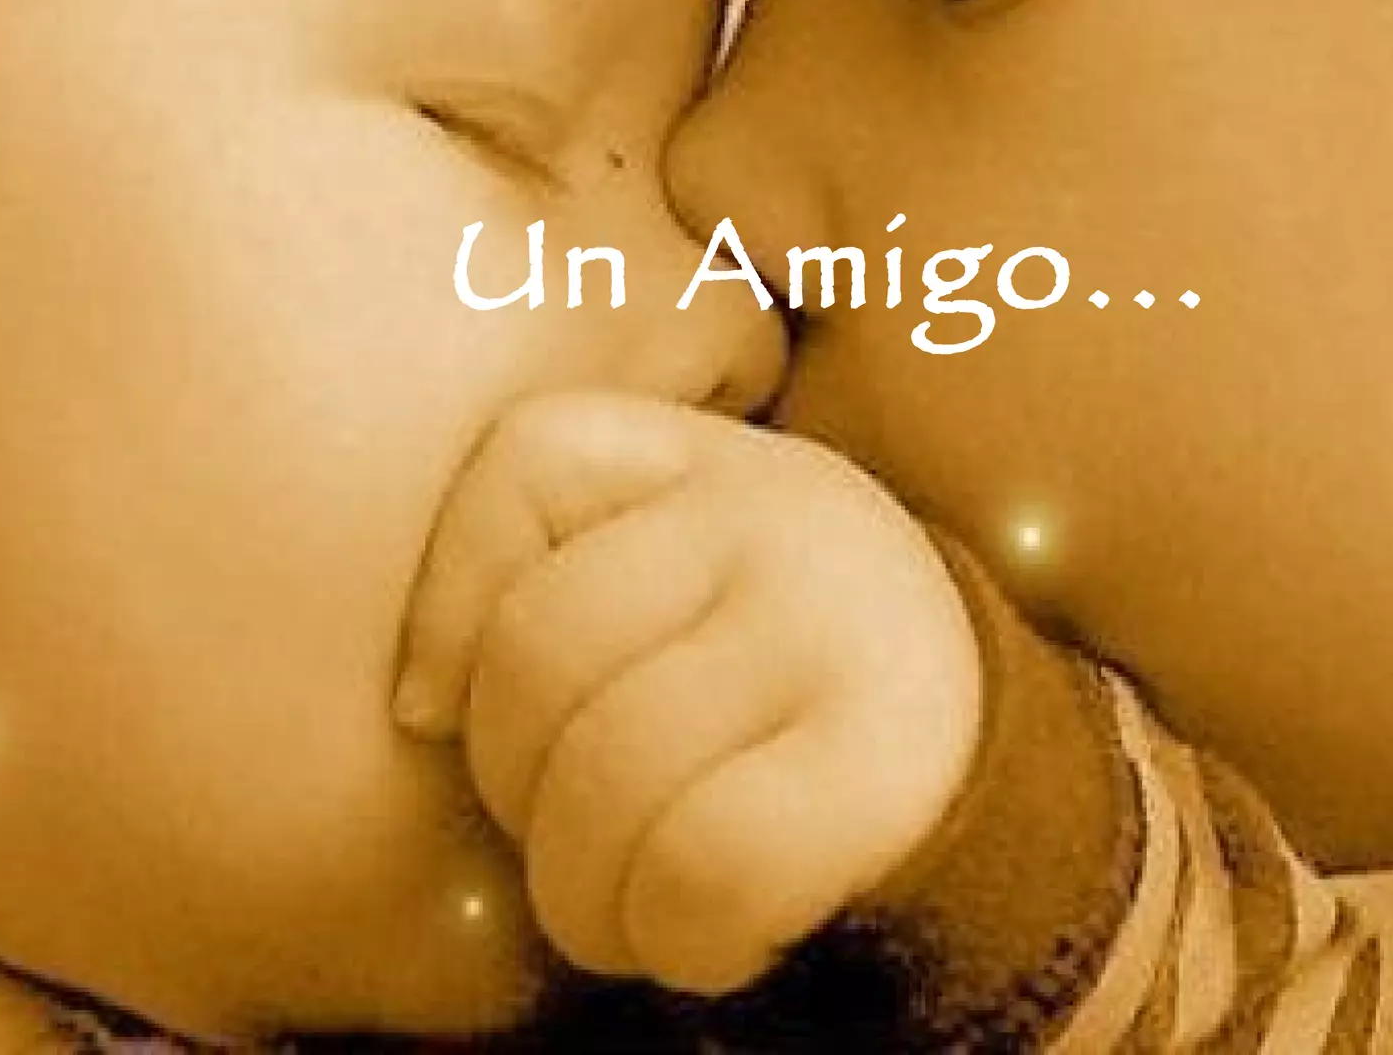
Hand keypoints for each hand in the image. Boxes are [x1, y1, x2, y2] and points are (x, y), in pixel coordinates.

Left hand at [391, 390, 982, 994]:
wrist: (973, 777)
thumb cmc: (766, 685)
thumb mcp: (682, 582)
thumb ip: (552, 578)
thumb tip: (419, 704)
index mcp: (716, 463)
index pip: (531, 455)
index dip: (449, 592)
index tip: (445, 703)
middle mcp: (784, 516)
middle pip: (538, 650)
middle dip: (511, 790)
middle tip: (564, 841)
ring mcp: (836, 630)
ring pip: (608, 774)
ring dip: (581, 895)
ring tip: (625, 907)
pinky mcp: (878, 765)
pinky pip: (696, 867)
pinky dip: (673, 938)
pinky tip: (706, 937)